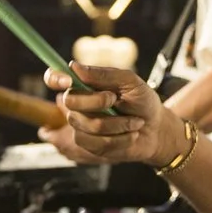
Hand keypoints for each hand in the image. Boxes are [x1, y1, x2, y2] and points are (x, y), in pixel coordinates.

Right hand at [40, 64, 179, 167]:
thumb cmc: (143, 102)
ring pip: (90, 125)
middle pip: (70, 101)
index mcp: (84, 84)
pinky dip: (121, 138)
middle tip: (115, 99)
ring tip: (135, 122)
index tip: (68, 80)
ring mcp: (81, 126)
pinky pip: (98, 143)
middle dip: (97, 101)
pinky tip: (131, 135)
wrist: (157, 129)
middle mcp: (78, 104)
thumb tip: (75, 67)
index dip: (55, 77)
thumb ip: (105, 74)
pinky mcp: (89, 145)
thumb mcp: (131, 82)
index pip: (55, 78)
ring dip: (119, 123)